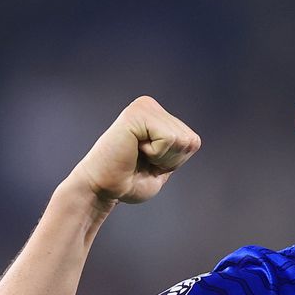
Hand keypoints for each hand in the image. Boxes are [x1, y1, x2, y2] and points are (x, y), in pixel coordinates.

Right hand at [67, 96, 201, 205]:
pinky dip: (155, 154)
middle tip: (141, 161)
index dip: (174, 162)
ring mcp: (143, 107)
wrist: (101, 189)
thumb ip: (178, 150)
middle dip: (169, 160)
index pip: (192, 142)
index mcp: (157, 115)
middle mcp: (149, 105)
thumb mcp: (162, 165)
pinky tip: (133, 150)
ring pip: (181, 140)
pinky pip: (168, 139)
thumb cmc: (128, 182)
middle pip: (189, 140)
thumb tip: (192, 140)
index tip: (148, 163)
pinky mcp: (136, 114)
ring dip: (161, 157)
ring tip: (135, 155)